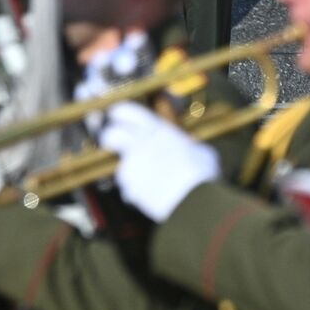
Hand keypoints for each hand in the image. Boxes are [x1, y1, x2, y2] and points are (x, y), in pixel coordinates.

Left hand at [100, 101, 219, 221]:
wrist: (192, 198)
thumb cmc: (200, 173)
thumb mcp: (198, 149)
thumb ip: (185, 146)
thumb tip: (187, 148)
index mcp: (158, 130)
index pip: (128, 111)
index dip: (118, 112)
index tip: (116, 116)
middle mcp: (141, 144)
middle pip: (110, 135)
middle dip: (109, 138)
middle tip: (113, 142)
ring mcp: (133, 165)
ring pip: (122, 166)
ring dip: (132, 172)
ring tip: (150, 180)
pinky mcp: (130, 186)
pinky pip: (129, 187)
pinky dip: (137, 191)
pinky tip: (152, 193)